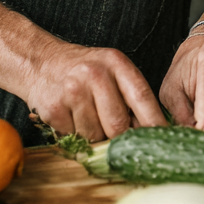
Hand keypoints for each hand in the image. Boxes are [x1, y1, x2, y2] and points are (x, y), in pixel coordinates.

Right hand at [24, 41, 166, 141]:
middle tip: (119, 137)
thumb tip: (152, 132)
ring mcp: (73, 92)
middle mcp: (95, 74)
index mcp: (116, 63)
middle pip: (119, 124)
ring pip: (96, 136)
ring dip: (96, 137)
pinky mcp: (55, 109)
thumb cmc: (83, 70)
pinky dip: (77, 136)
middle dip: (121, 138)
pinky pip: (75, 138)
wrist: (41, 62)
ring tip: (89, 118)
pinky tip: (72, 118)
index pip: (142, 97)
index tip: (163, 141)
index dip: (154, 123)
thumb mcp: (111, 70)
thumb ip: (131, 95)